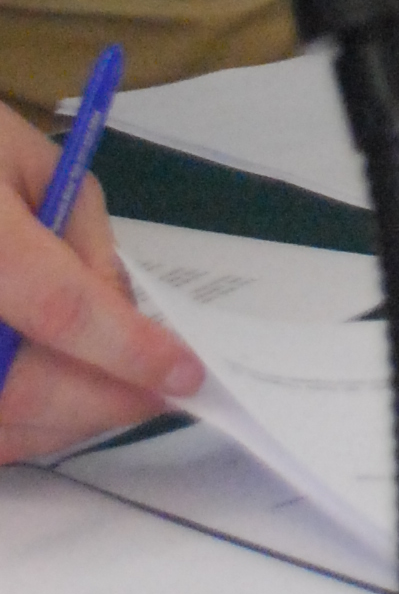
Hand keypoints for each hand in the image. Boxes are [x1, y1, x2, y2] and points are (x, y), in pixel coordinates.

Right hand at [0, 101, 201, 466]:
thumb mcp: (34, 164)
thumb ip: (82, 242)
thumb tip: (124, 316)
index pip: (57, 308)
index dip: (126, 347)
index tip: (185, 372)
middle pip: (18, 390)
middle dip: (102, 402)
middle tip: (159, 393)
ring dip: (62, 424)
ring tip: (112, 394)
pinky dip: (19, 428)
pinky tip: (55, 400)